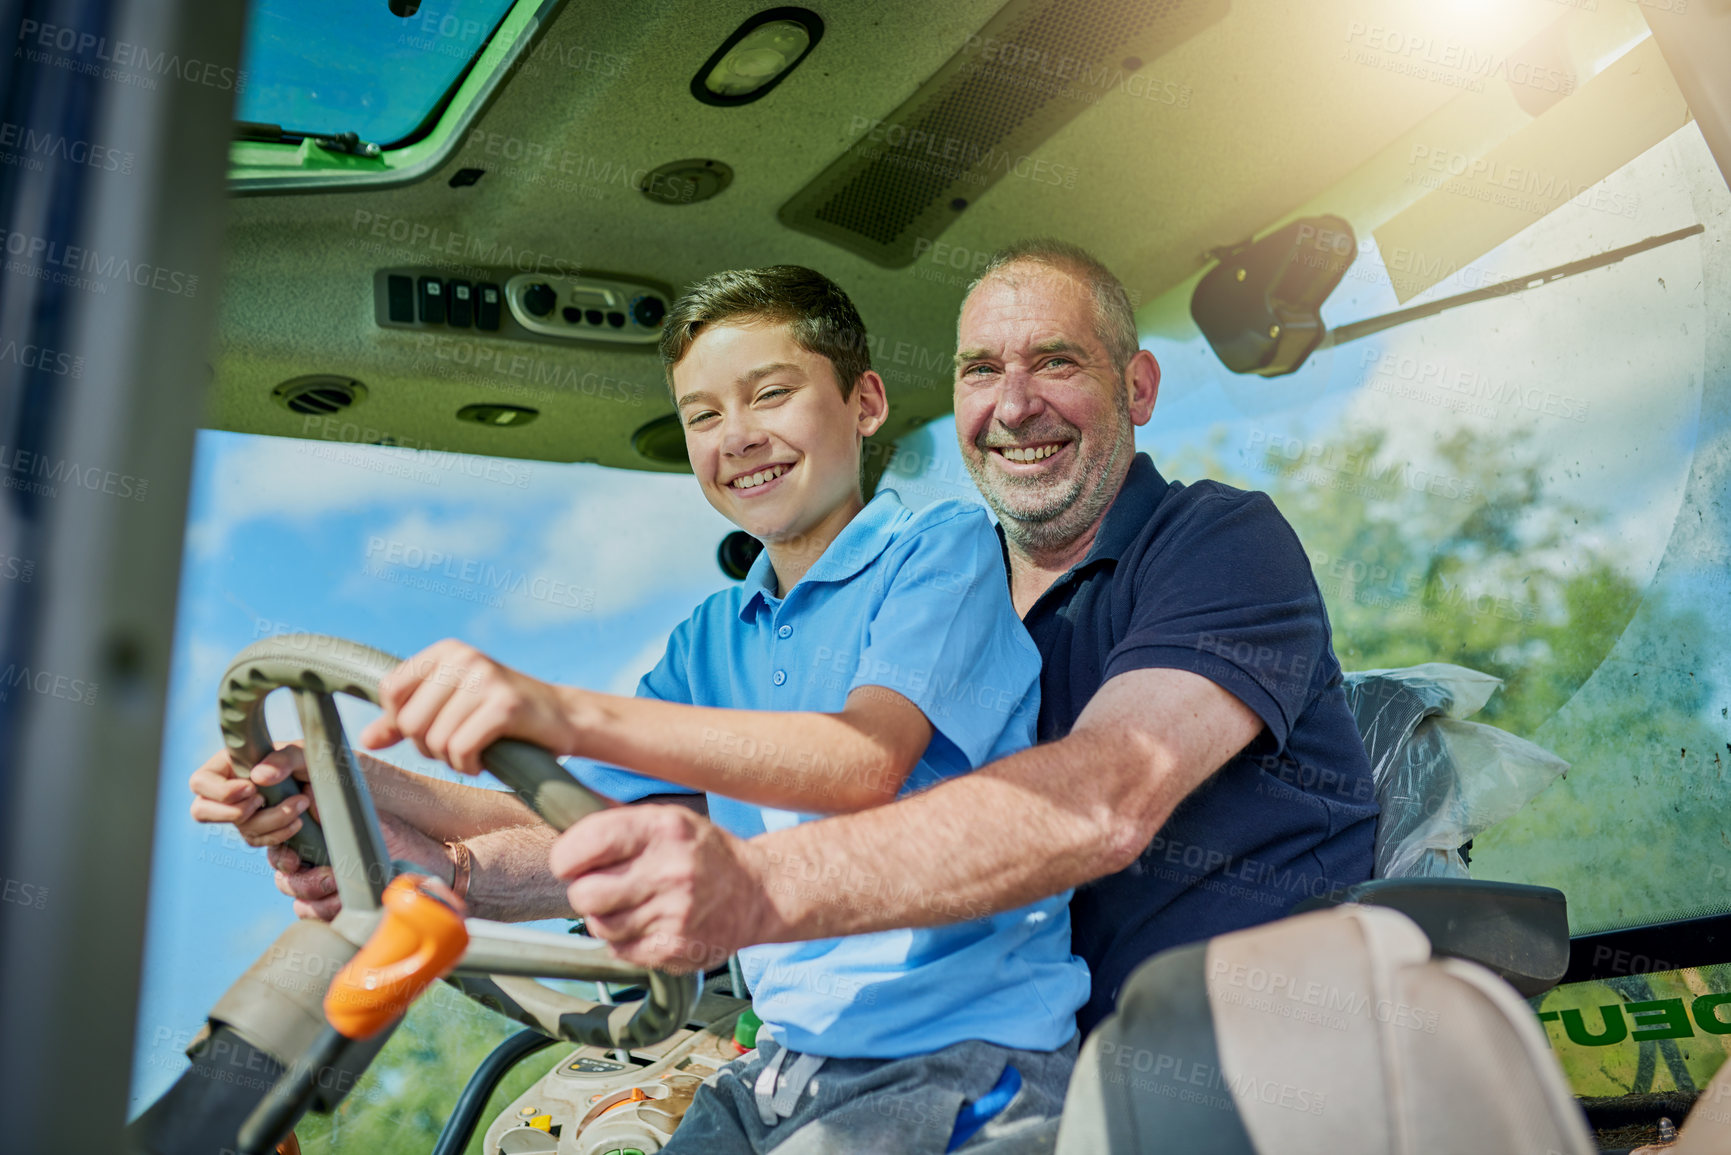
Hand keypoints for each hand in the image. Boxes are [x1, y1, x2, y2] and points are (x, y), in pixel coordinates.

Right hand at [188, 742, 315, 847]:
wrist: (335, 783)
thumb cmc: (313, 759)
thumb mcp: (302, 752)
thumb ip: (283, 758)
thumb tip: (258, 777)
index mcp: (231, 765)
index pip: (201, 782)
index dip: (220, 791)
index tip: (252, 789)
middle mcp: (232, 792)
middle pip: (203, 812)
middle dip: (234, 812)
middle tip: (262, 800)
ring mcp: (246, 814)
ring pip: (241, 830)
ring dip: (271, 821)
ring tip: (300, 803)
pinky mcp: (263, 831)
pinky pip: (259, 843)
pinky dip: (278, 840)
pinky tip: (297, 829)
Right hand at [189, 742, 449, 920]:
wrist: (420, 837)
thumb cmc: (373, 794)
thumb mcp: (331, 766)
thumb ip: (292, 759)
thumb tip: (258, 773)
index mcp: (270, 793)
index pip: (207, 793)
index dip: (217, 797)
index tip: (249, 794)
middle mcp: (279, 827)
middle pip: (242, 833)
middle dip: (270, 825)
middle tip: (300, 809)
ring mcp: (299, 861)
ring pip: (280, 876)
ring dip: (305, 868)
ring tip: (333, 857)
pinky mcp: (321, 890)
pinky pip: (304, 906)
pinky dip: (322, 898)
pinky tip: (341, 883)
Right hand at [267, 812, 449, 920]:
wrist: (429, 871)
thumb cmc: (400, 842)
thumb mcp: (372, 823)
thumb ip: (339, 813)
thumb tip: (310, 791)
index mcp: (318, 841)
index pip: (283, 849)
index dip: (282, 857)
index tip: (295, 861)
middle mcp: (316, 867)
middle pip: (286, 880)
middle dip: (306, 882)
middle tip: (332, 879)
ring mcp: (325, 893)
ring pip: (302, 904)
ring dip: (323, 902)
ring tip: (349, 894)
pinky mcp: (338, 914)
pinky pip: (320, 921)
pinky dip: (333, 916)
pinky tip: (354, 909)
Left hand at [358, 639, 579, 773]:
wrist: (563, 718)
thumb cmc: (501, 717)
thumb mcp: (450, 710)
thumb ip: (405, 722)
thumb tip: (366, 740)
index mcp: (446, 651)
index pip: (391, 692)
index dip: (404, 722)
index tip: (436, 728)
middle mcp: (464, 658)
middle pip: (409, 721)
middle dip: (430, 746)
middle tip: (459, 746)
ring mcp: (486, 679)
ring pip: (435, 740)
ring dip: (452, 759)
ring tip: (475, 751)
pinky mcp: (505, 706)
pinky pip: (460, 749)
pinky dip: (470, 765)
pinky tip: (487, 758)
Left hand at [549, 806, 779, 971]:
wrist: (758, 893)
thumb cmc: (702, 853)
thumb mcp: (668, 820)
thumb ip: (618, 824)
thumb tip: (560, 821)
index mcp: (664, 829)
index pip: (587, 843)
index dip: (567, 856)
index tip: (570, 861)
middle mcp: (671, 870)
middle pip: (584, 893)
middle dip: (584, 890)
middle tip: (601, 886)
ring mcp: (675, 914)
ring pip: (599, 925)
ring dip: (605, 917)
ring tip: (630, 904)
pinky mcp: (676, 949)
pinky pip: (619, 951)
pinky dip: (624, 940)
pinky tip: (647, 924)